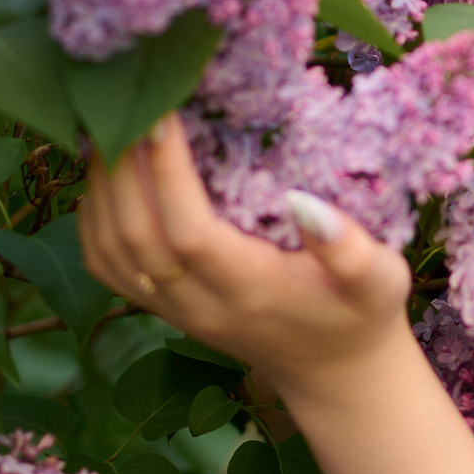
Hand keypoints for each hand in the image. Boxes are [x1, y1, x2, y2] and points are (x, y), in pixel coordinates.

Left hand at [76, 115, 414, 394]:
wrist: (331, 371)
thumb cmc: (358, 313)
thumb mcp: (379, 280)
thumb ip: (350, 247)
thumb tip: (303, 201)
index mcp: (253, 291)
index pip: (191, 233)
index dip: (168, 173)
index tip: (163, 113)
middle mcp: (201, 305)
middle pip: (136, 237)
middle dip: (123, 166)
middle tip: (128, 102)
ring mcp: (173, 310)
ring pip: (112, 249)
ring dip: (102, 186)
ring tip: (112, 125)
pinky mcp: (160, 306)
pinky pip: (106, 263)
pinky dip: (93, 213)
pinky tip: (107, 171)